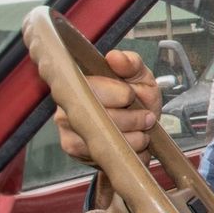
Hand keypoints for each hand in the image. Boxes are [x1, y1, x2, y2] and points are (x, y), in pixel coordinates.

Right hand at [54, 49, 161, 164]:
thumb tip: (115, 57)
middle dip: (134, 119)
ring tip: (140, 130)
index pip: (97, 89)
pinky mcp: (72, 148)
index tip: (133, 96)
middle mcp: (67, 103)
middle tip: (146, 117)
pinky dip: (129, 152)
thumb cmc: (137, 98)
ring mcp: (67, 127)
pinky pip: (107, 154)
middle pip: (103, 116)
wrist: (138, 127)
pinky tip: (131, 144)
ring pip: (107, 139)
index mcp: (81, 79)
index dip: (124, 95)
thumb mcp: (141, 78)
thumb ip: (132, 64)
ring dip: (135, 137)